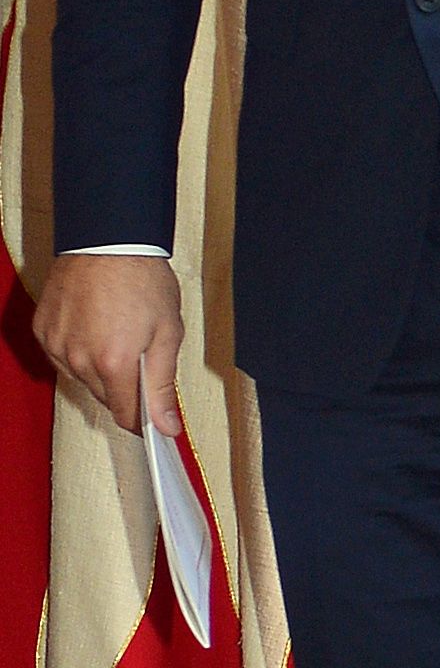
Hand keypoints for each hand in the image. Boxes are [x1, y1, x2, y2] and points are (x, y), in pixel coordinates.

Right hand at [35, 254, 184, 435]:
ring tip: (117, 335)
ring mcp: (56, 344)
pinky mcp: (43, 330)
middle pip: (104, 397)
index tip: (153, 420)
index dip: (141, 420)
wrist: (108, 240)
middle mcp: (79, 359)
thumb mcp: (167, 333)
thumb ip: (162, 386)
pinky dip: (79, 352)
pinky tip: (94, 329)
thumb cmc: (143, 281)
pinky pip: (63, 357)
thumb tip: (167, 427)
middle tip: (141, 357)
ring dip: (100, 369)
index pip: (124, 414)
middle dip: (125, 388)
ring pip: (82, 378)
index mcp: (113, 363)